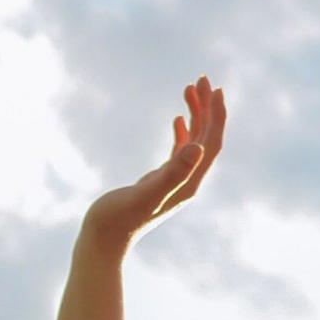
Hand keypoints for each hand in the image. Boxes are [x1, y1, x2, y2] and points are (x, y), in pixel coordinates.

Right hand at [80, 75, 226, 256]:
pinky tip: (178, 118)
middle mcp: (187, 181)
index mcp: (189, 183)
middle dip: (207, 107)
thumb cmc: (118, 219)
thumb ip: (173, 173)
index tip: (214, 88)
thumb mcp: (146, 193)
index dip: (216, 115)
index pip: (212, 143)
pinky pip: (180, 151)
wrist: (102, 241)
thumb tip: (198, 148)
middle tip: (201, 78)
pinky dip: (183, 132)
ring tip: (190, 88)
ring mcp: (175, 181)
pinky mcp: (160, 181)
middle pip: (206, 138)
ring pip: (194, 142)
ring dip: (196, 114)